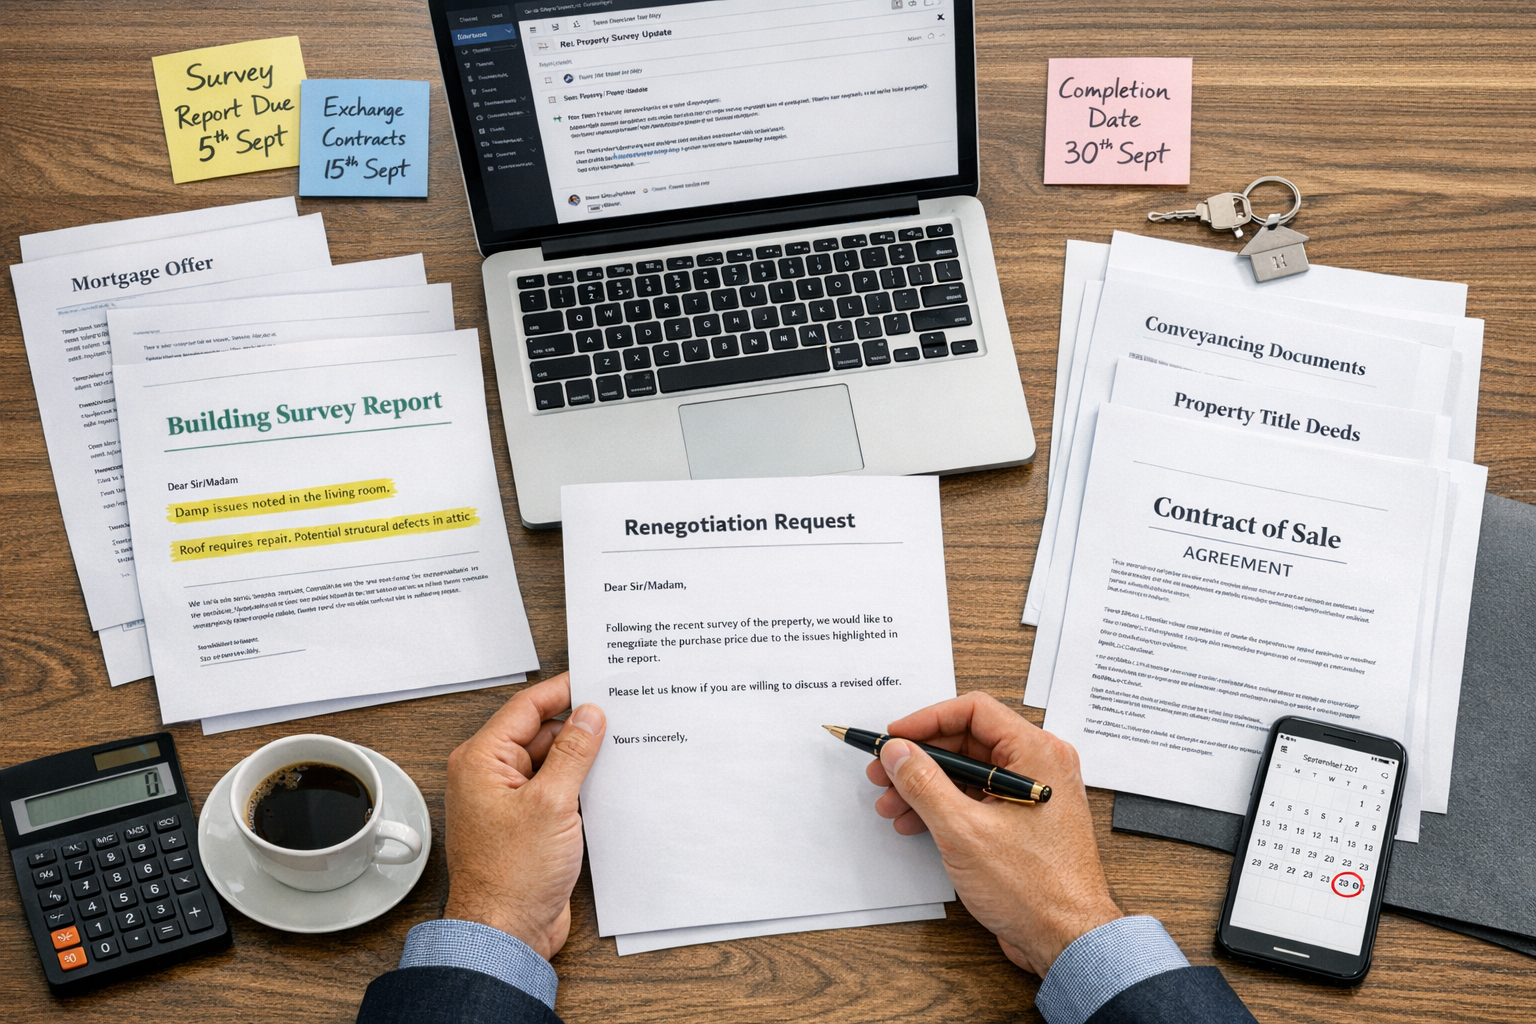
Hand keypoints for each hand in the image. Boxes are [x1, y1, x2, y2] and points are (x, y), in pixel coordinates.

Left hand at [442, 673, 604, 959]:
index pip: (527, 708)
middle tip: (619, 714)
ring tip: (619, 748)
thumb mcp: (552, 804)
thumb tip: (588, 716)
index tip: (596, 680)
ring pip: (551, 762)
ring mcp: (510, 801)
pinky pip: (556, 790)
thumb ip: (573, 753)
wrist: (506, 933)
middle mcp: (491, 777)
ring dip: (581, 758)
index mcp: (482, 761)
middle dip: (578, 725)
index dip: (564, 691)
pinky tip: (606, 783)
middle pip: (540, 732)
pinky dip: (579, 784)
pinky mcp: (527, 824)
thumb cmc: (510, 877)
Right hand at [865, 691, 1120, 976]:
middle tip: (884, 771)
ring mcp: (1032, 794)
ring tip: (893, 803)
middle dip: (920, 758)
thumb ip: (924, 784)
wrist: (1067, 940)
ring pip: (969, 771)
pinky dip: (945, 805)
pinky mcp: (1023, 820)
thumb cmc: (1037, 890)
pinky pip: (979, 796)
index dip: (927, 720)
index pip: (974, 711)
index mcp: (1037, 754)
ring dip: (927, 784)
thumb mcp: (964, 831)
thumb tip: (899, 752)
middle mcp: (1039, 767)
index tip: (895, 738)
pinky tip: (917, 822)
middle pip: (968, 740)